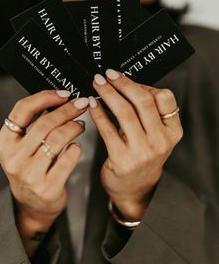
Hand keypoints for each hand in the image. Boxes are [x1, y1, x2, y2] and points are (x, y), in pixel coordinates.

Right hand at [0, 90, 88, 255]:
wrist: (33, 204)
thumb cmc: (30, 168)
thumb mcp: (23, 147)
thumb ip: (34, 125)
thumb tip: (60, 99)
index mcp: (4, 143)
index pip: (22, 110)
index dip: (45, 97)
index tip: (64, 94)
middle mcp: (13, 159)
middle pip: (44, 123)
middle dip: (67, 110)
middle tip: (81, 104)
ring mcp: (29, 175)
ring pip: (57, 139)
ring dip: (74, 126)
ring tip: (81, 124)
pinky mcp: (47, 188)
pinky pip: (68, 160)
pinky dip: (76, 148)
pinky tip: (78, 145)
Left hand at [89, 70, 182, 221]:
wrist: (134, 189)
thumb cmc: (142, 156)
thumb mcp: (154, 135)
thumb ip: (147, 113)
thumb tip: (124, 83)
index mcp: (172, 131)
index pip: (164, 98)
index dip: (144, 84)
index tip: (126, 79)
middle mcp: (161, 141)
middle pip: (143, 102)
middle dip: (122, 83)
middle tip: (107, 74)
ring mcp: (143, 152)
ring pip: (125, 112)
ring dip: (108, 94)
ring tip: (97, 84)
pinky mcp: (122, 160)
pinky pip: (108, 130)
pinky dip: (98, 113)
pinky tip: (92, 104)